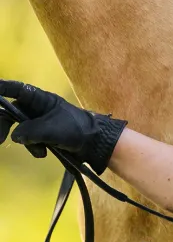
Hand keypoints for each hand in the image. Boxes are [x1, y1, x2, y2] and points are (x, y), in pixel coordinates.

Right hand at [0, 80, 126, 173]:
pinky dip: (34, 147)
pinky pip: (29, 140)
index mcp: (41, 99)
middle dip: (4, 126)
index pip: (17, 90)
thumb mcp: (51, 129)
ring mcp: (40, 121)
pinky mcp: (43, 134)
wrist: (94, 143)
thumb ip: (29, 131)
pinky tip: (44, 153)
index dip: (2, 88)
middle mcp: (38, 108)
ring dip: (27, 142)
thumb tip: (16, 135)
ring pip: (20, 130)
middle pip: (11, 113)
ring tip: (40, 150)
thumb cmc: (76, 129)